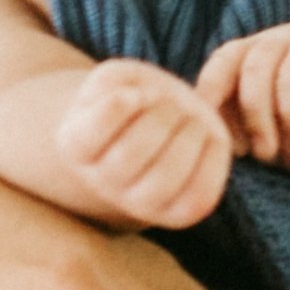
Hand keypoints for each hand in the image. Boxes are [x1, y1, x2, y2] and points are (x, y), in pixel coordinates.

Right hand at [58, 57, 234, 227]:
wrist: (142, 138)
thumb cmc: (129, 100)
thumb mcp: (117, 78)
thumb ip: (121, 82)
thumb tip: (160, 88)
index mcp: (77, 147)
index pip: (90, 133)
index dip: (116, 106)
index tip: (132, 93)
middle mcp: (105, 184)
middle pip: (129, 155)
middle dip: (159, 115)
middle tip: (170, 101)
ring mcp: (141, 204)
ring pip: (164, 178)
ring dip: (187, 134)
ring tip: (189, 116)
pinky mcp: (179, 212)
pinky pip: (199, 194)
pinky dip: (211, 158)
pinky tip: (207, 134)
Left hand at [196, 22, 289, 171]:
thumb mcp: (279, 141)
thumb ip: (247, 136)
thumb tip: (214, 143)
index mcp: (252, 61)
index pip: (213, 70)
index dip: (207, 106)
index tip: (214, 147)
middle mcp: (270, 43)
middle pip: (228, 65)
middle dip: (232, 115)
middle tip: (249, 153)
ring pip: (256, 72)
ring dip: (261, 121)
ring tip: (277, 153)